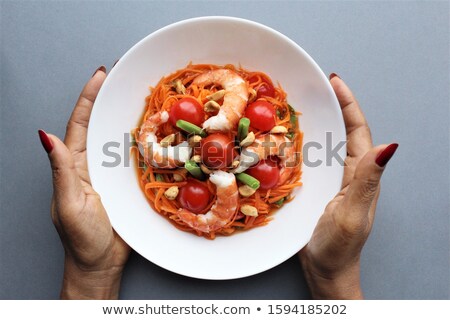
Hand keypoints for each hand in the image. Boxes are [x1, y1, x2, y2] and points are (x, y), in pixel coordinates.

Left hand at [39, 66, 129, 298]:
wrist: (100, 264)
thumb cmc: (82, 239)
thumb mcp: (69, 204)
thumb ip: (61, 171)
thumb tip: (46, 136)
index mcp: (74, 165)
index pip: (80, 124)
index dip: (88, 98)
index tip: (101, 76)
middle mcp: (92, 164)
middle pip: (100, 125)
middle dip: (110, 100)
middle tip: (125, 78)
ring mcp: (111, 174)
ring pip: (119, 140)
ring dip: (130, 119)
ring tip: (145, 99)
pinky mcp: (127, 185)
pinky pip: (136, 158)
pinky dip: (146, 143)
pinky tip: (157, 133)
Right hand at [299, 73, 397, 298]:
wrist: (324, 269)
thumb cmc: (340, 246)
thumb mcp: (354, 213)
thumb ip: (367, 180)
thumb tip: (389, 146)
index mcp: (360, 173)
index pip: (357, 130)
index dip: (348, 104)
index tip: (333, 82)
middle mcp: (345, 171)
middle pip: (338, 130)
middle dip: (327, 106)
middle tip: (308, 86)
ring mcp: (328, 179)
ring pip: (320, 143)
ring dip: (309, 123)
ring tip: (290, 105)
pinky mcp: (312, 187)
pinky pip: (304, 160)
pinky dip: (293, 145)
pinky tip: (278, 139)